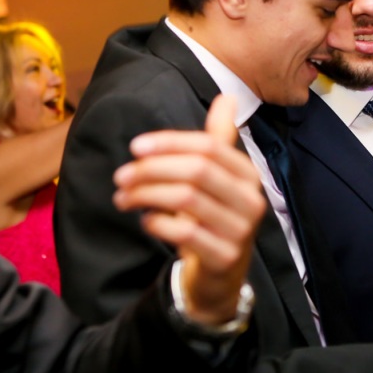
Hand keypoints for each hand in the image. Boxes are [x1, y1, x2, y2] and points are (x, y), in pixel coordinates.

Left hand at [112, 94, 265, 324]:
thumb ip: (218, 140)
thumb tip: (228, 97)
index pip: (209, 146)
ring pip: (186, 199)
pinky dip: (157, 222)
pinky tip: (145, 220)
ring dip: (146, 194)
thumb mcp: (217, 178)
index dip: (170, 142)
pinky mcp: (225, 256)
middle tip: (121, 176)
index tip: (135, 147)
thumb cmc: (213, 217)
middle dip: (153, 169)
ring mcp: (240, 230)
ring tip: (123, 197)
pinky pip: (184, 232)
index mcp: (248, 174)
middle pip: (197, 170)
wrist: (221, 274)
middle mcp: (251, 200)